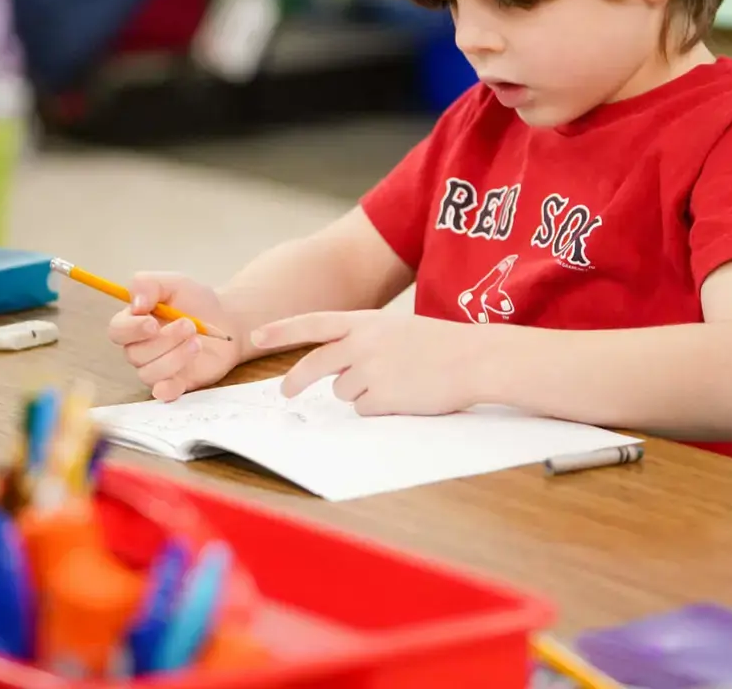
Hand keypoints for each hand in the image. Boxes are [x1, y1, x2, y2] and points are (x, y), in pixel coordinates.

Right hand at [106, 272, 242, 400]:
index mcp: (135, 322)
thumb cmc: (196, 302)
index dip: (132, 329)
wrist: (227, 321)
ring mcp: (157, 367)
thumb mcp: (175, 283)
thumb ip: (149, 285)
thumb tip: (136, 304)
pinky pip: (162, 393)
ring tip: (198, 341)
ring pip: (149, 372)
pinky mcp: (174, 383)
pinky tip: (181, 379)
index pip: (118, 330)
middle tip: (190, 325)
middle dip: (164, 340)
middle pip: (134, 354)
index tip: (153, 323)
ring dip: (175, 356)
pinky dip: (168, 389)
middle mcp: (140, 348)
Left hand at [253, 311, 489, 416]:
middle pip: (314, 365)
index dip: (282, 330)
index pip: (313, 323)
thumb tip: (336, 368)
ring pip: (342, 393)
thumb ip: (363, 341)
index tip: (256, 336)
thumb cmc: (441, 345)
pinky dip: (379, 409)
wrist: (474, 358)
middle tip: (286, 392)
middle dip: (296, 380)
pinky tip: (405, 396)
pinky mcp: (381, 398)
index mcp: (366, 321)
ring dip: (361, 394)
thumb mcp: (397, 330)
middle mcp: (362, 343)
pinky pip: (364, 410)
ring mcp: (370, 371)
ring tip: (396, 384)